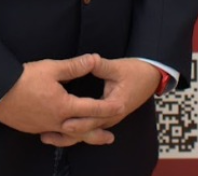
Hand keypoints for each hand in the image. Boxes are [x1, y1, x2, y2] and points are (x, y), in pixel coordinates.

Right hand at [0, 55, 123, 141]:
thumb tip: (94, 59)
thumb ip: (75, 66)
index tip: (121, 107)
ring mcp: (43, 127)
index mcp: (64, 106)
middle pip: (83, 130)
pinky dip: (62, 135)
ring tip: (90, 138)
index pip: (92, 108)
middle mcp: (56, 121)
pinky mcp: (33, 128)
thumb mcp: (52, 68)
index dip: (108, 107)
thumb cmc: (23, 79)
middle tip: (111, 136)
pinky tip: (63, 132)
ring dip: (81, 137)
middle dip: (98, 132)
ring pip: (68, 135)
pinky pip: (53, 134)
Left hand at [39, 57, 159, 146]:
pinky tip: (60, 130)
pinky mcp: (105, 118)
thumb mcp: (118, 67)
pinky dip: (76, 130)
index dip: (79, 120)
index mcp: (115, 105)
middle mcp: (111, 117)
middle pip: (88, 129)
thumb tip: (89, 60)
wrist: (150, 78)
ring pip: (87, 132)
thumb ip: (101, 66)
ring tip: (48, 136)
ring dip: (69, 134)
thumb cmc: (135, 72)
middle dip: (68, 132)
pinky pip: (89, 127)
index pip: (95, 117)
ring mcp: (109, 119)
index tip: (64, 122)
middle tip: (48, 134)